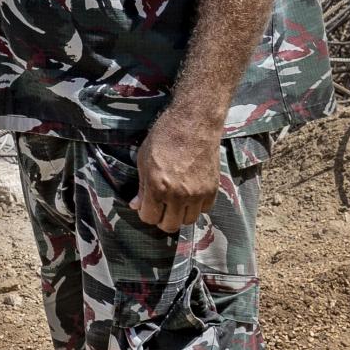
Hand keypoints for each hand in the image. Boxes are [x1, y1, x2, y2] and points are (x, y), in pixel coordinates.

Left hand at [133, 112, 220, 232]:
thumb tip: (136, 205)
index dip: (146, 214)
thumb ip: (141, 187)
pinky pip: (205, 209)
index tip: (147, 207)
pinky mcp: (213, 188)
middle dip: (162, 219)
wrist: (194, 124)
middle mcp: (178, 195)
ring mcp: (198, 193)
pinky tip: (191, 195)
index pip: (149, 218)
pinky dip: (197, 206)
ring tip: (176, 202)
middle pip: (170, 225)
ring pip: (188, 220)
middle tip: (161, 208)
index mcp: (158, 188)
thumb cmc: (164, 138)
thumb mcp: (143, 161)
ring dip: (180, 214)